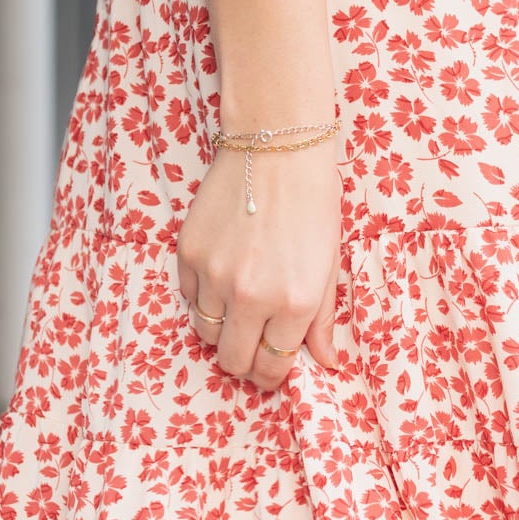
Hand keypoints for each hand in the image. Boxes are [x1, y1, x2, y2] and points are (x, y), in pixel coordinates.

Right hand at [176, 137, 340, 390]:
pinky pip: (188, 296)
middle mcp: (251, 296)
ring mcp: (214, 276)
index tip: (272, 369)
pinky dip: (203, 296)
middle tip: (253, 345)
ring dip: (221, 330)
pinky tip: (223, 274)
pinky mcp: (188, 253)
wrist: (276, 144)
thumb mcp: (330, 264)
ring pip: (205, 333)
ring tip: (239, 308)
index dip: (272, 375)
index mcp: (295, 302)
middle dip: (244, 362)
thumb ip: (323, 320)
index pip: (272, 367)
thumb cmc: (313, 202)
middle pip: (233, 361)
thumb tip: (327, 364)